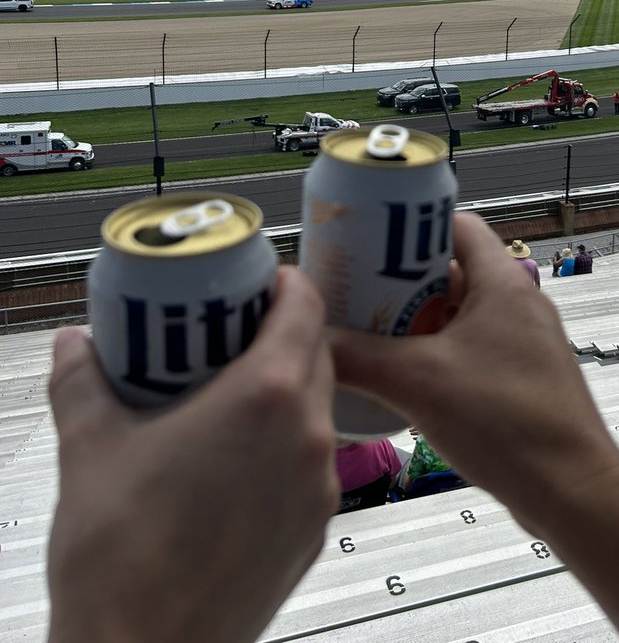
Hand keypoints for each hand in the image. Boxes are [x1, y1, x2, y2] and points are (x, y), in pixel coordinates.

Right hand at [47, 267, 337, 642]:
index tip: (260, 281)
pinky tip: (242, 456)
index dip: (285, 284)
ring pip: (321, 407)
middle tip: (237, 330)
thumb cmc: (121, 559)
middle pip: (318, 352)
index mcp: (266, 398)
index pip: (304, 307)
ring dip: (291, 388)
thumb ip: (83, 381)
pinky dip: (291, 442)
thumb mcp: (90, 446)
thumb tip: (75, 346)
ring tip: (235, 391)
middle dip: (285, 331)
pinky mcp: (314, 529)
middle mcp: (308, 437)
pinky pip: (316, 461)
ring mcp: (318, 486)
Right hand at [329, 213, 618, 526]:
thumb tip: (314, 341)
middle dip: (401, 284)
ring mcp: (524, 343)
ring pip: (459, 316)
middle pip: (451, 272)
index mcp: (502, 283)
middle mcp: (518, 304)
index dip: (412, 227)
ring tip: (369, 340)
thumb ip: (358, 358)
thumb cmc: (507, 422)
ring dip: (417, 325)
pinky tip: (404, 385)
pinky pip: (471, 351)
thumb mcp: (416, 382)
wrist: (571, 491)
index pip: (457, 225)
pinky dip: (437, 357)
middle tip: (357, 296)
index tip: (369, 241)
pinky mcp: (522, 380)